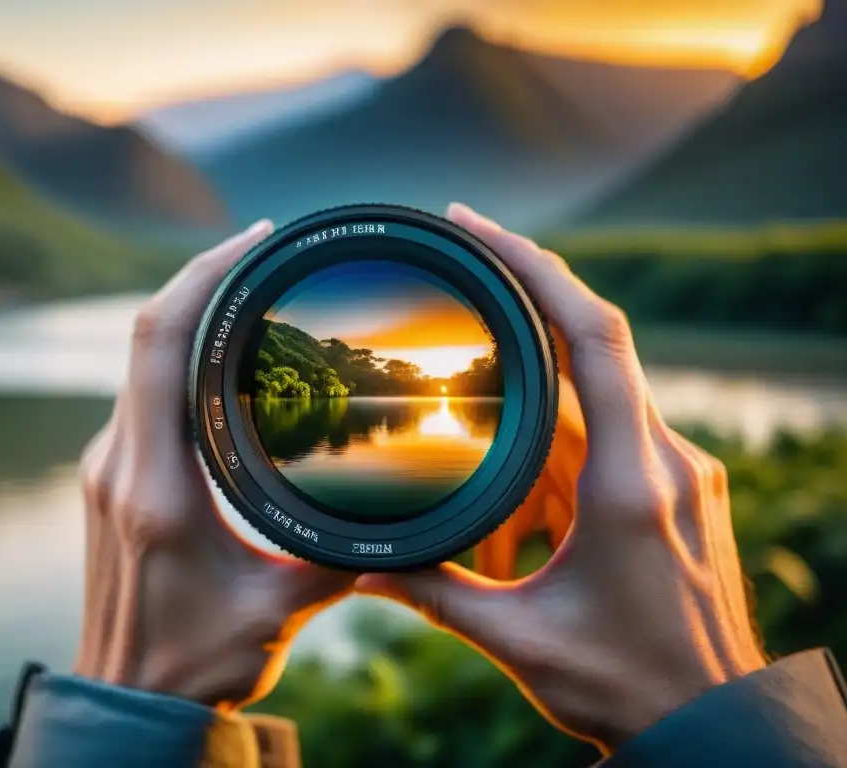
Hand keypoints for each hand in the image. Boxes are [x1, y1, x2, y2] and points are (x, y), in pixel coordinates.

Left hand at [73, 221, 354, 710]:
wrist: (127, 703)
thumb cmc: (192, 665)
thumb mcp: (281, 609)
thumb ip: (343, 556)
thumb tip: (405, 517)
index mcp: (154, 485)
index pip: (160, 343)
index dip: (202, 275)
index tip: (254, 239)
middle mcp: (119, 462)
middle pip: (147, 335)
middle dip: (203, 280)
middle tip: (263, 253)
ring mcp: (108, 468)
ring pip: (141, 362)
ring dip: (190, 319)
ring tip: (250, 296)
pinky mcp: (113, 479)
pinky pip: (142, 394)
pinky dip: (181, 360)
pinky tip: (223, 363)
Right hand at [356, 203, 766, 753]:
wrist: (714, 725)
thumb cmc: (631, 686)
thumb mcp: (520, 640)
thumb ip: (435, 594)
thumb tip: (360, 565)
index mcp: (629, 480)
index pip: (592, 334)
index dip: (535, 266)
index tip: (478, 227)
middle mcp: (662, 460)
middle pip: (585, 357)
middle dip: (515, 325)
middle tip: (452, 286)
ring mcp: (672, 474)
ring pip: (585, 414)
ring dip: (525, 423)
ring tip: (473, 459)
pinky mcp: (669, 495)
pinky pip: (601, 453)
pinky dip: (549, 466)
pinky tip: (512, 515)